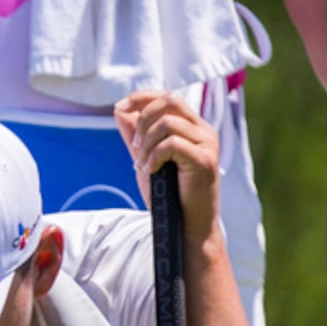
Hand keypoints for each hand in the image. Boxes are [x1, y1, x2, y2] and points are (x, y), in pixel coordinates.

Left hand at [114, 91, 221, 242]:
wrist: (185, 228)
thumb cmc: (169, 197)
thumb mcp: (146, 160)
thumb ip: (135, 136)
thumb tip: (120, 110)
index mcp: (193, 128)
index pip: (167, 97)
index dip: (141, 97)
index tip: (119, 107)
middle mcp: (204, 131)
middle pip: (170, 100)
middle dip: (143, 118)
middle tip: (135, 146)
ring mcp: (207, 145)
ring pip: (168, 122)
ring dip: (147, 143)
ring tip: (143, 165)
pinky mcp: (205, 160)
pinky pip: (172, 143)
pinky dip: (154, 156)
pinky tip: (152, 171)